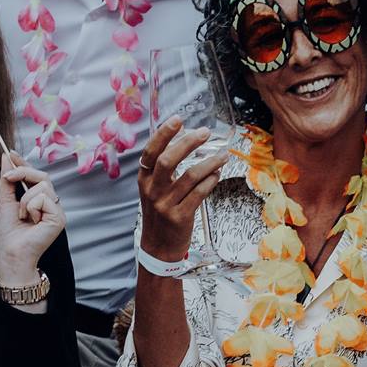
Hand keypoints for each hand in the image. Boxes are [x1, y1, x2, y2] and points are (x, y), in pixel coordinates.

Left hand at [0, 155, 63, 285]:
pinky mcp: (59, 218)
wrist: (9, 253)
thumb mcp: (4, 201)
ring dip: (25, 199)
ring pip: (43, 186)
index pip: (35, 176)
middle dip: (23, 172)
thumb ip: (8, 180)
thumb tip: (7, 157)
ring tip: (22, 216)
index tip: (11, 153)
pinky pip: (45, 198)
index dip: (24, 163)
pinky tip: (30, 221)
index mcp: (38, 201)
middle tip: (8, 178)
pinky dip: (32, 207)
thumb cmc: (7, 234)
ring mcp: (56, 211)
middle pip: (43, 176)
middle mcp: (50, 204)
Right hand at [135, 118, 227, 261]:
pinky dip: (210, 181)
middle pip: (169, 160)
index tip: (178, 120)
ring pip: (189, 176)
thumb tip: (184, 136)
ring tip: (222, 156)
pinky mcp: (180, 217)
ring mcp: (165, 204)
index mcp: (144, 180)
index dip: (164, 134)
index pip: (151, 152)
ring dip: (209, 163)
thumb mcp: (154, 189)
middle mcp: (152, 190)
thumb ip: (164, 167)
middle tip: (205, 132)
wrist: (159, 247)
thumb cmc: (160, 213)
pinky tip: (218, 174)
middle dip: (188, 143)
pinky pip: (199, 193)